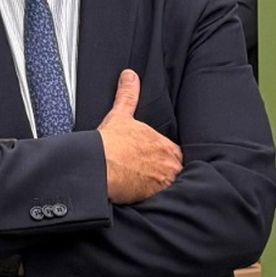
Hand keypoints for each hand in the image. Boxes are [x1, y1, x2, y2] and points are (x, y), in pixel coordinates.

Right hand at [99, 70, 180, 203]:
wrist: (100, 165)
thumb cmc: (110, 143)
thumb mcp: (121, 115)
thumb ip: (128, 95)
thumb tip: (129, 76)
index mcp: (166, 147)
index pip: (174, 155)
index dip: (164, 159)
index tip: (152, 161)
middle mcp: (170, 166)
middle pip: (174, 172)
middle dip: (164, 174)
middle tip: (146, 175)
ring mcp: (164, 183)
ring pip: (168, 186)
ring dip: (158, 187)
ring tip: (142, 187)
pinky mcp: (154, 198)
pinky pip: (159, 201)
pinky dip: (152, 199)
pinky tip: (139, 196)